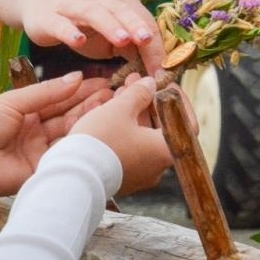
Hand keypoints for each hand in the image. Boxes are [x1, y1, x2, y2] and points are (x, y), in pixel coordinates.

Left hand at [0, 72, 111, 196]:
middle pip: (70, 116)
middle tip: (118, 93)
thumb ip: (47, 92)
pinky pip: (66, 155)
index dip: (83, 90)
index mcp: (28, 112)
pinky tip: (99, 131)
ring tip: (114, 107)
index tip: (106, 81)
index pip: (61, 99)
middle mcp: (38, 131)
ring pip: (72, 134)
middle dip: (93, 104)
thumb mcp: (14, 102)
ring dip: (92, 121)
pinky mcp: (43, 171)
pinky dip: (81, 144)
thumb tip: (77, 77)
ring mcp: (41, 152)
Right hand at [19, 0, 164, 74]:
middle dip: (136, 25)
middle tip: (149, 41)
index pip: (142, 20)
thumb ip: (133, 47)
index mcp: (119, 0)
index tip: (163, 70)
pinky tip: (79, 40)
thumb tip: (158, 71)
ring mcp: (73, 5)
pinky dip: (70, 31)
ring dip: (110, 25)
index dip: (154, 44)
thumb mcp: (112, 33)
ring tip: (124, 40)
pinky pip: (62, 24)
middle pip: (122, 10)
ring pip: (95, 12)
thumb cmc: (84, 22)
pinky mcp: (50, 17)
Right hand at [71, 76, 172, 194]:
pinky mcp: (123, 178)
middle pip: (161, 128)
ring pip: (144, 137)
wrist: (73, 176)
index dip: (177, 101)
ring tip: (119, 92)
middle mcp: (158, 167)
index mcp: (167, 150)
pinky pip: (131, 148)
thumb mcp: (120, 108)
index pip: (186, 123)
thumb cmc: (101, 140)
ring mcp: (140, 175)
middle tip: (136, 81)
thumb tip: (150, 84)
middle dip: (148, 102)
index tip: (164, 84)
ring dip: (135, 113)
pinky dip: (126, 130)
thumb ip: (139, 93)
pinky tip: (111, 112)